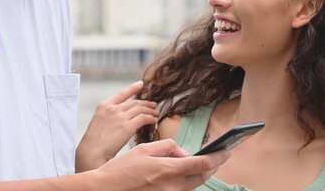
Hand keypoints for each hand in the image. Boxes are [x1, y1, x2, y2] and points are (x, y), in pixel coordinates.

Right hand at [76, 81, 157, 171]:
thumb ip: (110, 117)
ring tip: (155, 113)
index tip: (140, 84)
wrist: (92, 152)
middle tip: (153, 105)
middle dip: (145, 103)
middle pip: (134, 102)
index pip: (122, 93)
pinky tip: (153, 121)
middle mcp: (112, 109)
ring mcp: (120, 117)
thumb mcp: (98, 122)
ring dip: (150, 110)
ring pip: (140, 109)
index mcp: (103, 106)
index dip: (132, 88)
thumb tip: (122, 118)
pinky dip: (150, 118)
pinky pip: (143, 118)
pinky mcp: (127, 127)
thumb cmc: (94, 143)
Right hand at [91, 139, 230, 190]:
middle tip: (221, 155)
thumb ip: (167, 147)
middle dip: (213, 166)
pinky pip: (183, 190)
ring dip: (201, 173)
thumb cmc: (122, 168)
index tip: (226, 150)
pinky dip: (188, 181)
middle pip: (203, 176)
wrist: (107, 189)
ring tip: (205, 162)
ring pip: (194, 184)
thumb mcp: (144, 149)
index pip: (202, 164)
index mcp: (168, 169)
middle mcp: (173, 186)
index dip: (218, 157)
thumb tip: (184, 152)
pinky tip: (185, 173)